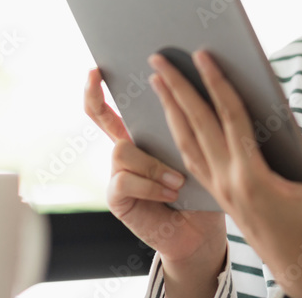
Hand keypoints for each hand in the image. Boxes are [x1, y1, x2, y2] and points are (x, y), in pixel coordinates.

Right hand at [84, 68, 226, 271]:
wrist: (200, 233)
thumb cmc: (203, 190)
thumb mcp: (199, 153)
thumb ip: (193, 128)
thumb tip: (207, 89)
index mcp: (145, 136)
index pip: (119, 107)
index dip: (99, 88)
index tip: (96, 68)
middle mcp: (126, 152)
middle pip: (100, 118)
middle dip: (95, 95)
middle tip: (94, 73)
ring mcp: (118, 174)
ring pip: (122, 149)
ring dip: (152, 163)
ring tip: (178, 179)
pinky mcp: (117, 198)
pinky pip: (125, 180)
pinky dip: (151, 185)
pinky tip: (170, 192)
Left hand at [149, 49, 301, 297]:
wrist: (298, 271)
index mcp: (251, 176)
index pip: (229, 118)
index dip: (216, 84)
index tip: (202, 57)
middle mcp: (228, 179)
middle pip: (196, 125)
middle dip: (177, 89)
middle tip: (158, 59)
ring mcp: (220, 188)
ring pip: (187, 142)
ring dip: (171, 109)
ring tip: (158, 82)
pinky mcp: (220, 195)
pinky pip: (192, 159)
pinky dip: (180, 134)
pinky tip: (174, 121)